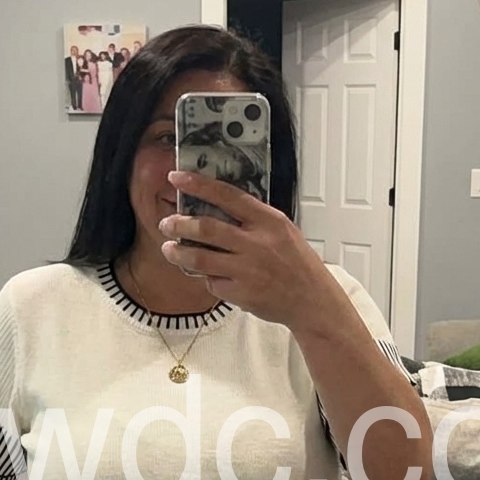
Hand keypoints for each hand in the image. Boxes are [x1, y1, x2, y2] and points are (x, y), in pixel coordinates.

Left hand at [158, 169, 335, 330]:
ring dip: (178, 253)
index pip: (227, 195)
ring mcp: (247, 270)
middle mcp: (256, 244)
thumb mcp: (282, 231)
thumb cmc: (297, 264)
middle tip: (167, 224)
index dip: (198, 184)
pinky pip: (212, 282)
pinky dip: (206, 278)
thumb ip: (253, 219)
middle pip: (206, 228)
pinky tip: (206, 275)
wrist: (312, 301)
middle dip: (179, 224)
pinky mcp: (240, 294)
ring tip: (169, 249)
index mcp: (268, 221)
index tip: (177, 177)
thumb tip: (217, 207)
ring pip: (200, 259)